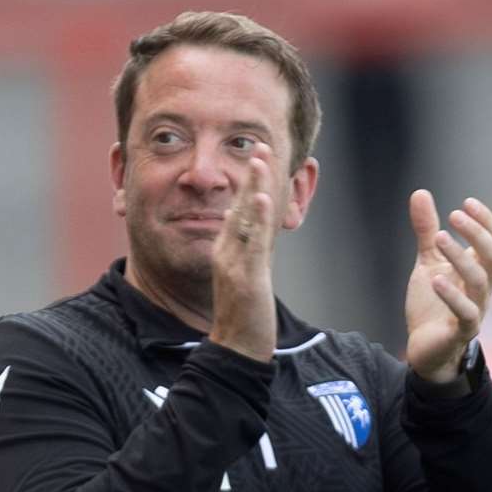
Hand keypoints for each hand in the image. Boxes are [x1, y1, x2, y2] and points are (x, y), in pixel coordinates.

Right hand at [208, 142, 277, 361]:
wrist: (237, 348)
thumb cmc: (244, 314)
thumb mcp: (247, 273)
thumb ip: (248, 249)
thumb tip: (245, 225)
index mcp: (230, 248)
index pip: (242, 207)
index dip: (253, 180)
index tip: (263, 153)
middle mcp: (228, 250)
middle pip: (240, 205)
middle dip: (252, 174)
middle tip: (262, 143)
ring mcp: (234, 262)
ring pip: (242, 218)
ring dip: (251, 186)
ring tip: (261, 159)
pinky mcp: (243, 277)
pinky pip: (249, 244)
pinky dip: (253, 219)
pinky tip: (258, 198)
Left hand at [404, 190, 491, 382]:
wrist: (425, 349)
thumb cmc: (432, 306)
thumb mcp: (427, 263)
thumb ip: (426, 231)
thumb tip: (421, 193)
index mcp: (478, 270)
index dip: (486, 221)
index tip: (467, 203)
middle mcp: (482, 288)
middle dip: (477, 233)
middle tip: (454, 215)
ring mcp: (475, 310)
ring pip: (479, 280)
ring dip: (460, 257)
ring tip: (438, 238)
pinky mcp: (462, 331)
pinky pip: (465, 312)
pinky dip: (452, 295)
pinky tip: (436, 279)